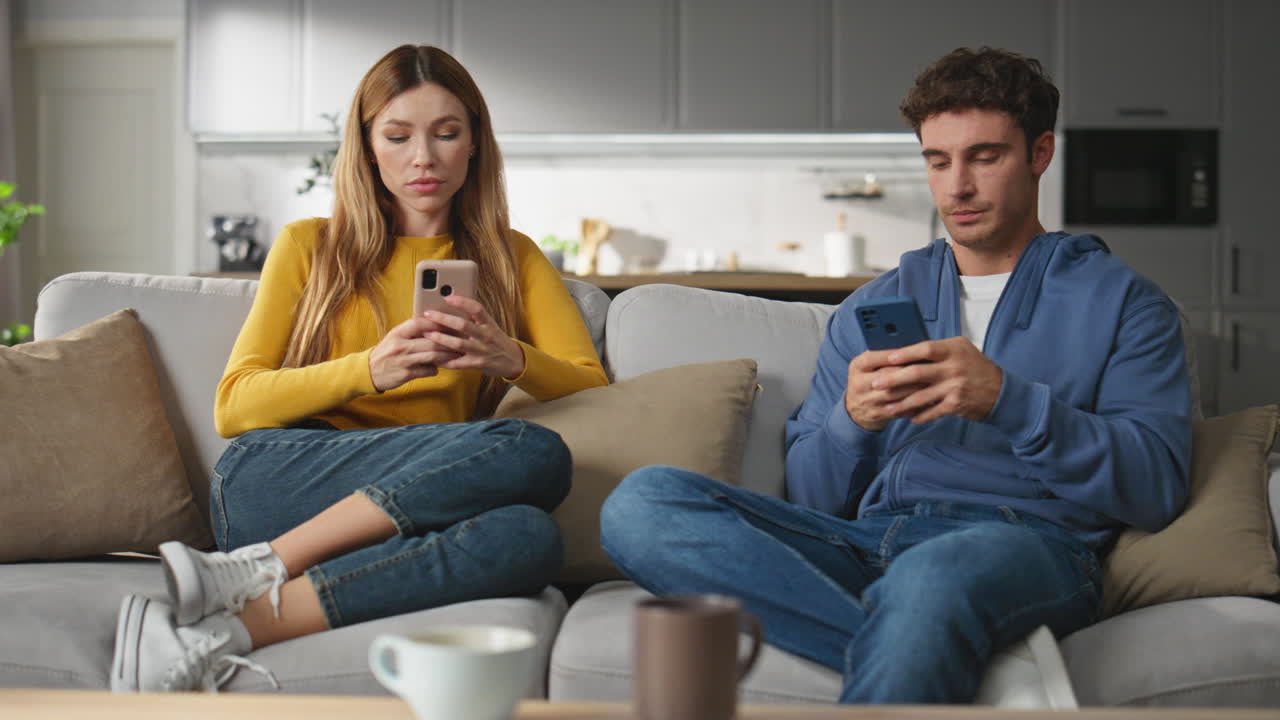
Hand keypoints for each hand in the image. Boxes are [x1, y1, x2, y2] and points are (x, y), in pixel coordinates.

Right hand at [368, 315, 462, 391]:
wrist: (369, 371)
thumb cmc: (387, 352)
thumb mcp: (395, 336)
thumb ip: (412, 330)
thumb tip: (436, 323)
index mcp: (398, 333)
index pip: (420, 323)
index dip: (437, 323)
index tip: (450, 323)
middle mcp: (400, 345)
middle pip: (431, 341)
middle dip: (448, 342)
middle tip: (462, 341)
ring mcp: (403, 360)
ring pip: (432, 356)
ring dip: (446, 356)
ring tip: (456, 355)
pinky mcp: (406, 374)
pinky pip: (427, 370)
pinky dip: (435, 369)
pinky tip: (438, 368)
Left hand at [420, 294, 525, 379]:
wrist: (513, 361)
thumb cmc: (496, 341)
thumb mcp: (490, 326)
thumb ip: (475, 318)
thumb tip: (452, 306)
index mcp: (488, 324)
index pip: (477, 308)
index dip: (462, 302)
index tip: (447, 297)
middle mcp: (485, 336)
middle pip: (463, 325)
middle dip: (443, 319)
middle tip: (428, 314)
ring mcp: (481, 351)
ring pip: (458, 344)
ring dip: (440, 338)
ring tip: (427, 333)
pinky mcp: (477, 364)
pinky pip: (458, 363)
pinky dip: (445, 360)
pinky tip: (434, 356)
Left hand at [845, 337, 1002, 428]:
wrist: (1001, 391)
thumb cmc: (976, 368)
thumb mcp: (961, 350)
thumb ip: (938, 350)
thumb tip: (906, 350)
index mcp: (953, 350)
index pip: (925, 349)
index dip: (905, 354)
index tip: (887, 358)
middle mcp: (954, 367)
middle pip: (917, 373)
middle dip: (893, 379)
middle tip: (875, 384)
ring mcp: (955, 387)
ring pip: (921, 396)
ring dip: (901, 403)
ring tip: (886, 407)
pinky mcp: (957, 404)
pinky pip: (932, 411)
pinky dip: (919, 415)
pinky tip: (909, 418)